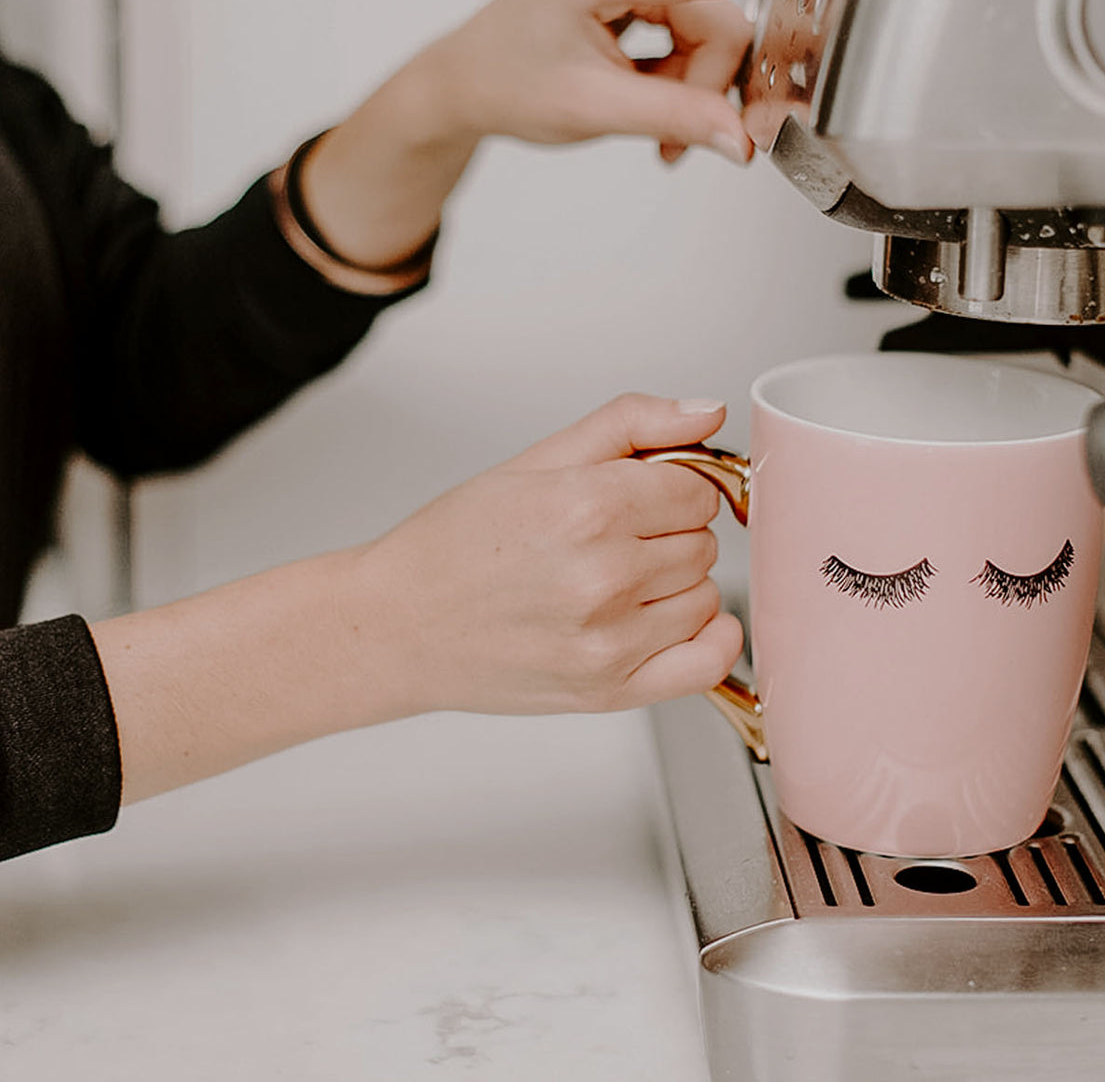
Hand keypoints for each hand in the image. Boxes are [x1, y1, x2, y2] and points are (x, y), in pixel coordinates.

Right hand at [349, 392, 743, 716]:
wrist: (396, 625)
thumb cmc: (457, 544)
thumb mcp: (536, 459)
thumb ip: (631, 424)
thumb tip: (708, 412)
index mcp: (586, 507)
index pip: (697, 490)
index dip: (673, 488)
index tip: (641, 496)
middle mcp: (603, 576)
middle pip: (703, 541)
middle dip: (668, 533)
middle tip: (612, 539)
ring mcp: (609, 641)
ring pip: (707, 594)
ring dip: (677, 585)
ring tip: (616, 582)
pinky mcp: (609, 692)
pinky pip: (708, 662)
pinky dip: (706, 640)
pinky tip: (666, 622)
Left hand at [401, 0, 800, 163]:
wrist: (470, 79)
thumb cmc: (510, 81)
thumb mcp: (593, 110)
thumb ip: (673, 119)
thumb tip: (738, 137)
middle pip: (713, 21)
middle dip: (703, 87)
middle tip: (671, 139)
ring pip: (710, 30)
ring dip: (692, 86)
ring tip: (652, 123)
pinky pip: (696, 27)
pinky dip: (681, 73)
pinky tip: (650, 94)